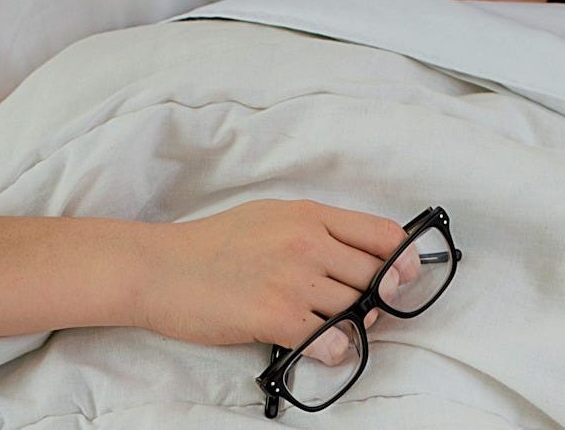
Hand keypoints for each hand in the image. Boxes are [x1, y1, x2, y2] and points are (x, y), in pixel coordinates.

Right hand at [135, 199, 406, 363]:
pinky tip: (320, 346)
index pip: (382, 234)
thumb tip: (359, 256)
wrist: (158, 267)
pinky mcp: (275, 315)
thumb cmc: (212, 244)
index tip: (405, 276)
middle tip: (364, 311)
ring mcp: (292, 278)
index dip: (403, 259)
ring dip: (355, 326)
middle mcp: (307, 242)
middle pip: (376, 276)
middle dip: (379, 299)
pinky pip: (330, 339)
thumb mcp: (270, 217)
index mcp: (309, 215)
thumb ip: (316, 231)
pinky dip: (334, 349)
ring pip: (356, 309)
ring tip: (334, 329)